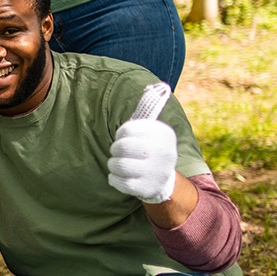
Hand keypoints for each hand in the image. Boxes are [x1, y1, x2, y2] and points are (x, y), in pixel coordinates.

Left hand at [107, 82, 177, 202]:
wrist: (163, 181)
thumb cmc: (149, 148)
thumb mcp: (151, 130)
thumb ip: (149, 109)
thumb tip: (154, 87)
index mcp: (163, 134)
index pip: (127, 129)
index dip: (120, 134)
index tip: (123, 137)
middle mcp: (163, 153)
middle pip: (120, 147)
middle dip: (115, 150)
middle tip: (118, 152)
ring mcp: (156, 172)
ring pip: (117, 165)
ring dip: (113, 164)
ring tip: (119, 164)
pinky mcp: (146, 189)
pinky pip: (116, 181)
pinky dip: (114, 178)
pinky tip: (121, 176)